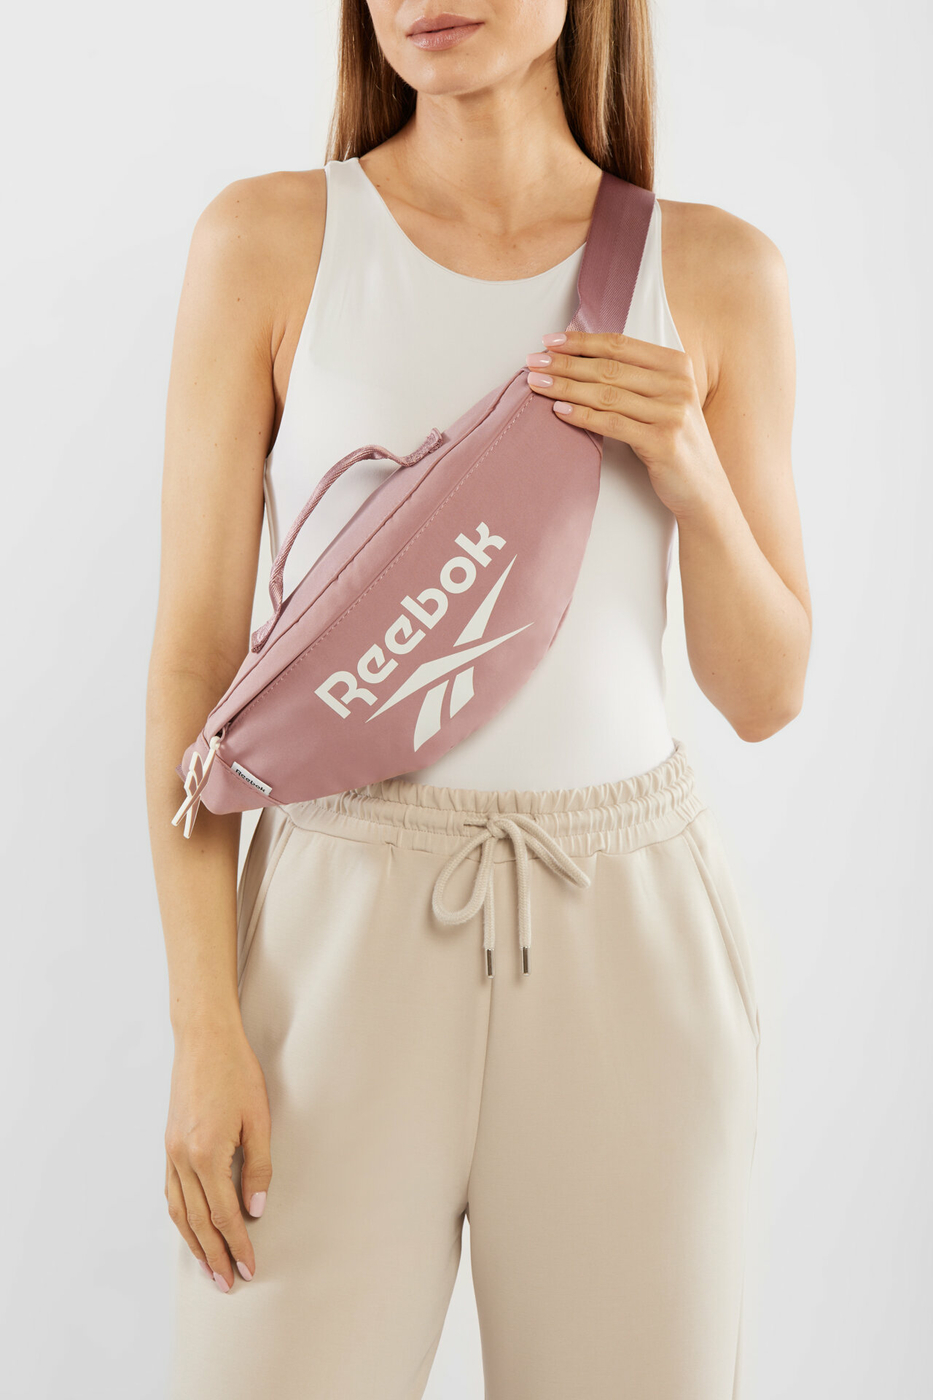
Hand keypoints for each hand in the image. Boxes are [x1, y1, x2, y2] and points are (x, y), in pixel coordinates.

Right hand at [164, 1021, 271, 1291]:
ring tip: (209, 1269)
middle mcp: (182, 1159)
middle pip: (199, 1221)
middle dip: (215, 1256)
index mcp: (207, 1153)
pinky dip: (181, 1218)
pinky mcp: (168, 1145)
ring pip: (180, 1212)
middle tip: (228, 1284)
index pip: (224, 1214)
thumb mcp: (259, 1118)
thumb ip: (258, 1166)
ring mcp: (171, 1152)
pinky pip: (171, 1192)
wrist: (204, 1039)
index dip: (238, 1244)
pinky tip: (190, 1229)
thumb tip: (256, 1208)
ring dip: (194, 1244)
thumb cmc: (236, 1072)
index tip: (250, 1267)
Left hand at [525, 331, 724, 519]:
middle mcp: (678, 385)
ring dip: (566, 387)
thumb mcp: (664, 402)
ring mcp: (672, 413)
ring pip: (607, 394)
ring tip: (537, 384)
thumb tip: (584, 359)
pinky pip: (612, 424)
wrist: (704, 490)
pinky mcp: (662, 442)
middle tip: (533, 362)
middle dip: (565, 363)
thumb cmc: (676, 444)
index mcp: (677, 366)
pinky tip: (559, 411)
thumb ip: (636, 379)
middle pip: (609, 367)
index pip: (620, 345)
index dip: (582, 341)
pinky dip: (582, 415)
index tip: (550, 341)